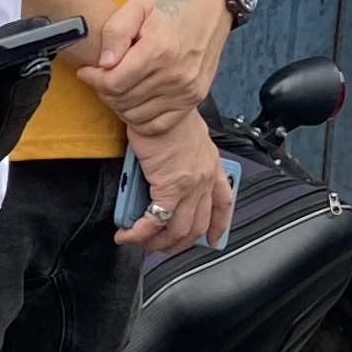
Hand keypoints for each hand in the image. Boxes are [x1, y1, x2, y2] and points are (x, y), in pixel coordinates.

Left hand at [83, 0, 225, 140]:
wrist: (210, 9)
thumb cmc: (169, 6)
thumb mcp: (138, 5)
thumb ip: (116, 31)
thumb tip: (105, 63)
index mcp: (159, 50)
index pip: (113, 82)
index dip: (94, 78)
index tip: (88, 70)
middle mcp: (175, 75)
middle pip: (122, 100)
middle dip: (105, 90)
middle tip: (103, 77)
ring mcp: (186, 90)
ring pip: (136, 115)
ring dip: (120, 105)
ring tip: (118, 87)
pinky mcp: (194, 99)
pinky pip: (157, 125)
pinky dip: (139, 120)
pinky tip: (134, 102)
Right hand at [116, 107, 235, 252]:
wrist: (156, 106)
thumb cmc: (164, 115)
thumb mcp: (183, 137)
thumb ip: (180, 158)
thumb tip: (161, 176)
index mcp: (211, 163)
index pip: (224, 201)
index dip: (219, 225)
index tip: (213, 239)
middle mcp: (205, 177)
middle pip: (198, 225)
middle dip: (178, 243)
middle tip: (159, 245)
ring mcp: (191, 185)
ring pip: (179, 230)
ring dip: (157, 242)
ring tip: (138, 241)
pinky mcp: (171, 188)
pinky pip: (156, 222)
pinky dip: (140, 233)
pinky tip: (127, 233)